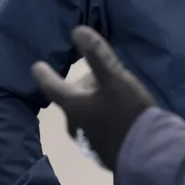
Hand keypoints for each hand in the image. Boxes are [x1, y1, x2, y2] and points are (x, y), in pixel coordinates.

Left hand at [32, 27, 154, 170]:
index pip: (51, 86)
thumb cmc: (128, 112)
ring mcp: (86, 141)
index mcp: (73, 106)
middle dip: (83, 87)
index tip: (37, 66)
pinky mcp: (99, 153)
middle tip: (105, 79)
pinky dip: (103, 121)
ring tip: (116, 100)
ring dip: (94, 105)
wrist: (147, 154)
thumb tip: (77, 31)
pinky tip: (120, 121)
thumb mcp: (115, 78)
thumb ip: (97, 55)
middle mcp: (73, 125)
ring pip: (84, 114)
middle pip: (72, 99)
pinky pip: (96, 130)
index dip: (44, 74)